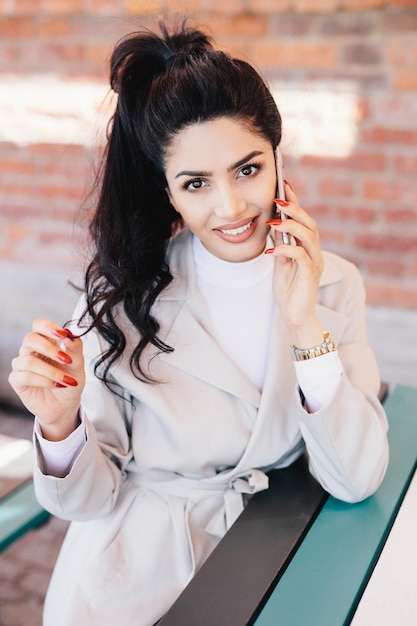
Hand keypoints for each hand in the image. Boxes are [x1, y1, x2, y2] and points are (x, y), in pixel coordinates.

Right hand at [9, 318, 84, 440]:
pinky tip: (56, 385)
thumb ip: (75, 348)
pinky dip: (44, 380)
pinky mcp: (17, 380)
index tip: (63, 334)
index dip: (48, 327)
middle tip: (66, 359)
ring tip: (66, 380)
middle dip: (49, 348)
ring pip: (29, 361)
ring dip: (51, 371)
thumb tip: (71, 334)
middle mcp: (31, 351)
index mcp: (46, 342)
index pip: (39, 325)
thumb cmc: (70, 381)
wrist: (66, 405)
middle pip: (30, 339)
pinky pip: (26, 376)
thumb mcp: (77, 364)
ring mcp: (22, 365)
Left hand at [266, 182, 324, 347]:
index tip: (283, 185)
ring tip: (274, 220)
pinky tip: (271, 250)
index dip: (295, 202)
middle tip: (278, 198)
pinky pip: (300, 257)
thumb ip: (280, 245)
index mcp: (307, 248)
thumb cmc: (289, 291)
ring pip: (309, 236)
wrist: (295, 316)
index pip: (303, 220)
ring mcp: (314, 263)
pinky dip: (286, 249)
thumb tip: (273, 225)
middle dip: (295, 209)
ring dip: (292, 225)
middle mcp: (314, 252)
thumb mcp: (280, 263)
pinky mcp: (310, 275)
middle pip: (309, 224)